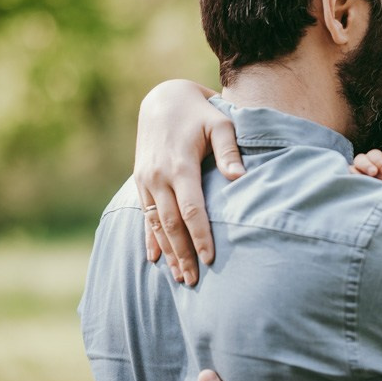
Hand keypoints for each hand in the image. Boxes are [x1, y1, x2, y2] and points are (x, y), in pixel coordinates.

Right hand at [134, 80, 245, 284]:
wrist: (162, 99)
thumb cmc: (200, 113)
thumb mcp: (220, 123)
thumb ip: (229, 151)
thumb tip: (240, 178)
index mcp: (180, 165)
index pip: (191, 210)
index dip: (200, 236)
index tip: (210, 259)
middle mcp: (158, 176)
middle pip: (171, 224)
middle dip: (183, 254)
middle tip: (195, 281)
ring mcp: (146, 180)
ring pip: (155, 224)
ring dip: (168, 252)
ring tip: (180, 278)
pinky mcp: (141, 182)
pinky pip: (145, 216)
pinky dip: (150, 239)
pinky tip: (154, 259)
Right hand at [350, 149, 381, 191]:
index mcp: (374, 160)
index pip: (374, 155)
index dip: (379, 161)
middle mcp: (362, 165)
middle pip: (360, 159)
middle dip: (366, 165)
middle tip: (373, 173)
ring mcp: (353, 174)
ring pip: (351, 169)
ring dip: (358, 174)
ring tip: (366, 183)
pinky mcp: (348, 185)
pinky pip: (345, 180)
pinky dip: (351, 182)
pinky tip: (358, 188)